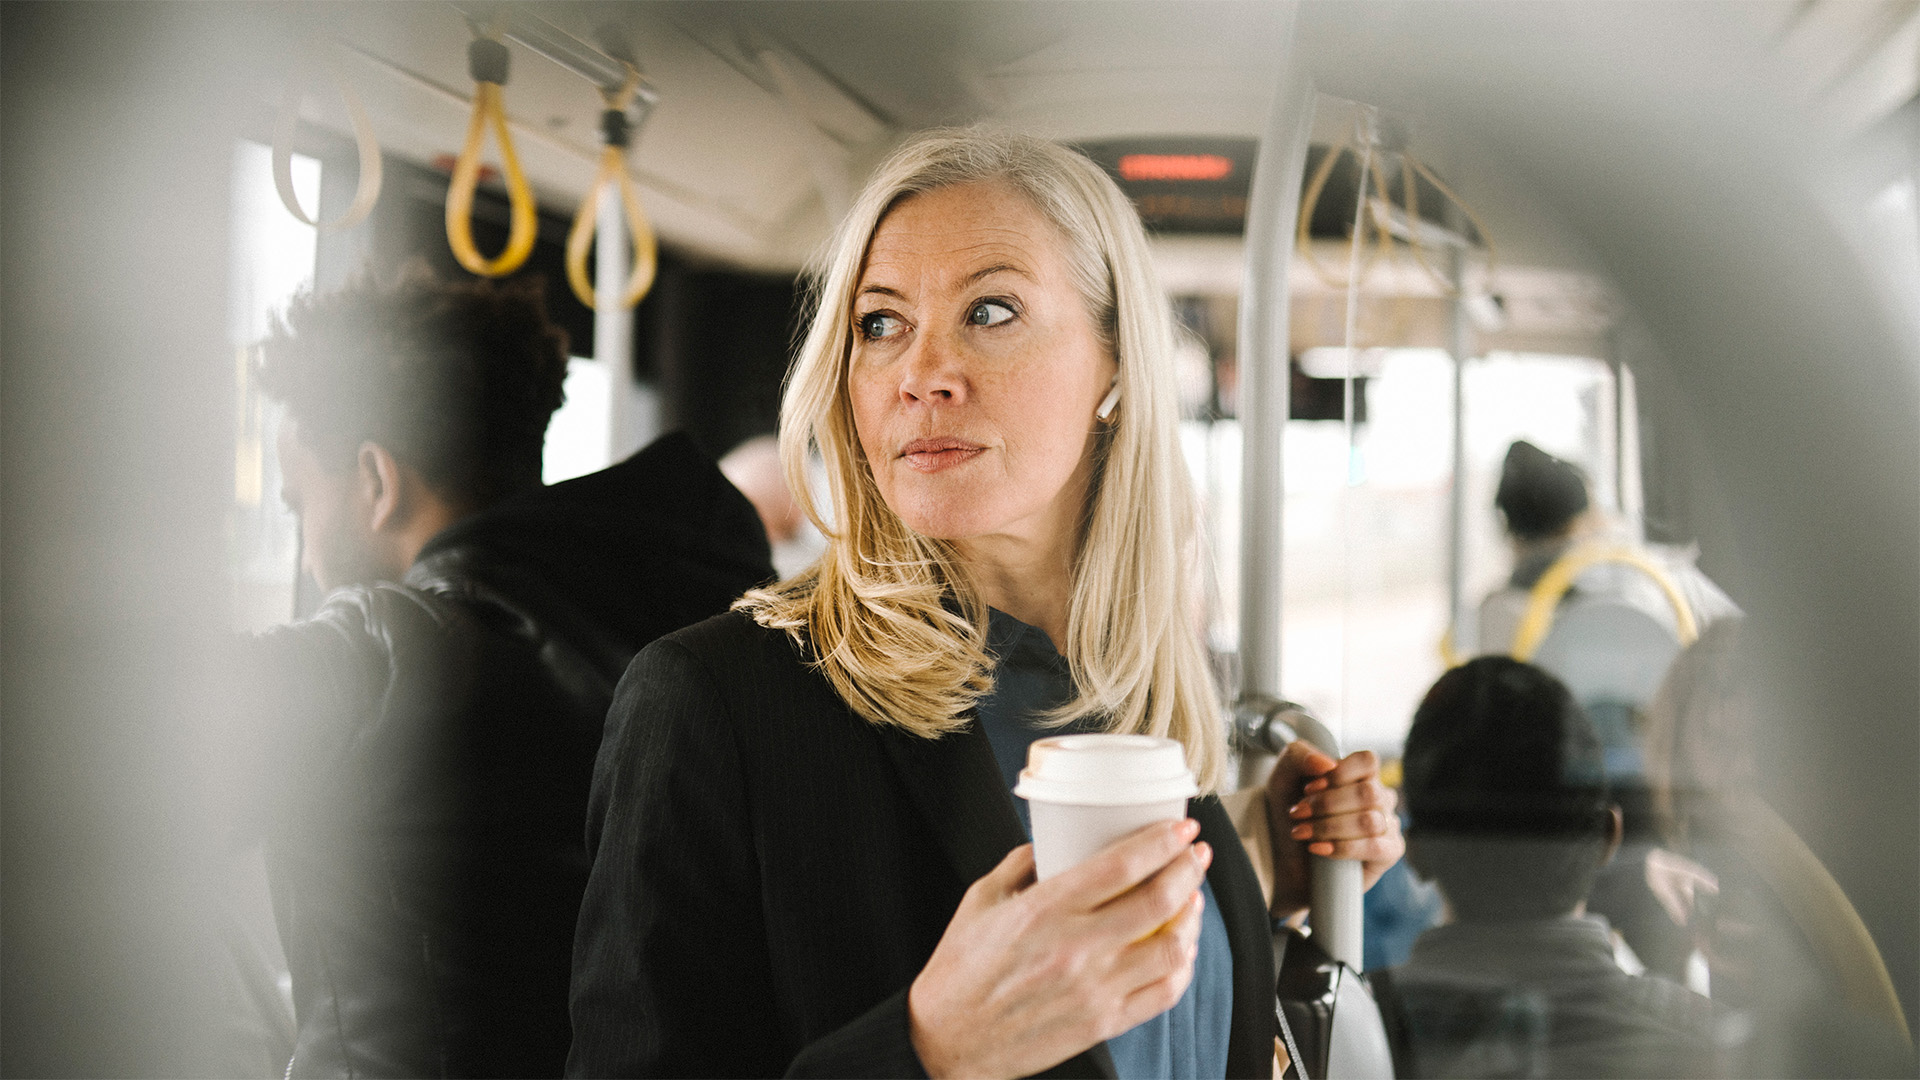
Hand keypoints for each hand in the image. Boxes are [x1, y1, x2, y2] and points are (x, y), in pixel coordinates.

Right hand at [907, 819, 1210, 1078]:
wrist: (947, 1039)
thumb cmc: (959, 970)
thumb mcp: (981, 900)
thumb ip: (1020, 865)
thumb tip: (1051, 842)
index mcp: (1045, 910)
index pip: (1122, 865)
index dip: (1162, 841)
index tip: (1181, 827)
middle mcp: (1076, 948)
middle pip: (1158, 900)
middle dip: (1189, 868)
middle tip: (1196, 852)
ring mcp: (1094, 990)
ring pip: (1171, 948)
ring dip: (1192, 917)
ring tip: (1192, 898)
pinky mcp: (1102, 1024)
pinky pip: (1162, 994)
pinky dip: (1182, 967)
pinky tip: (1181, 949)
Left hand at [1266, 743, 1402, 919]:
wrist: (1286, 862)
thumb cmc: (1292, 817)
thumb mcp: (1282, 778)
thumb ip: (1299, 756)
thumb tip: (1328, 763)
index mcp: (1361, 775)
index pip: (1367, 761)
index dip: (1338, 774)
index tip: (1308, 788)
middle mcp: (1380, 798)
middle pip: (1368, 793)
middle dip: (1326, 805)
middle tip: (1298, 814)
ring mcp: (1387, 825)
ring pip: (1369, 821)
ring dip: (1328, 827)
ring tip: (1302, 833)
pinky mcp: (1389, 854)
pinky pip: (1375, 847)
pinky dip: (1342, 847)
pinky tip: (1318, 848)